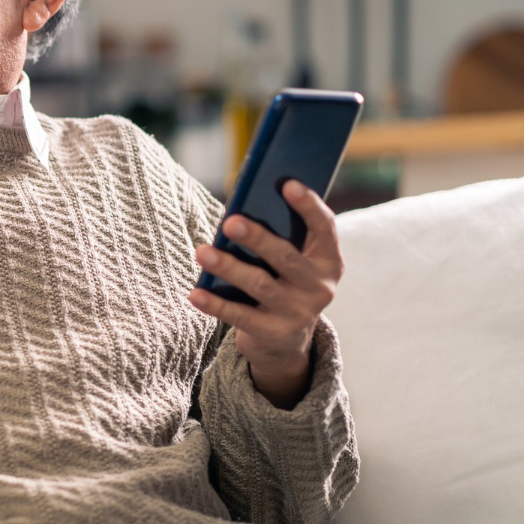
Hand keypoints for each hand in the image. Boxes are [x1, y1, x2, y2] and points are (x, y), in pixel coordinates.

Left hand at [189, 180, 342, 409]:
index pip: (325, 227)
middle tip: (230, 222)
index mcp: (327, 260)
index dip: (308, 205)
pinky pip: (241, 317)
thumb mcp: (289, 260)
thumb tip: (238, 210)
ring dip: (229, 267)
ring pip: (261, 285)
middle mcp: (320, 287)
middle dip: (258, 238)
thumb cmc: (280, 281)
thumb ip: (277, 236)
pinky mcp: (275, 334)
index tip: (287, 184)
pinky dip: (216, 304)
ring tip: (201, 252)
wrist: (285, 340)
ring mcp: (299, 313)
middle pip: (286, 257)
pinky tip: (195, 293)